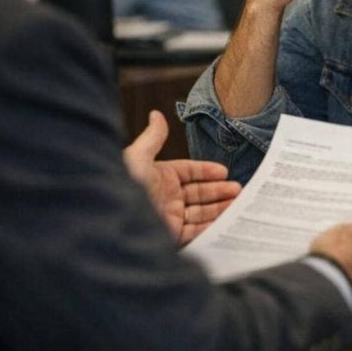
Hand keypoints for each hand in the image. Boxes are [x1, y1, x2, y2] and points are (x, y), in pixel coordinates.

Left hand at [123, 111, 241, 244]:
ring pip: (201, 212)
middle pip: (198, 193)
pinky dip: (213, 226)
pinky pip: (197, 231)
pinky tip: (227, 220)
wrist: (113, 222)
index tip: (224, 171)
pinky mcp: (171, 236)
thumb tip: (156, 114)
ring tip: (238, 203)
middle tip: (238, 189)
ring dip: (220, 207)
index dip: (206, 171)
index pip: (188, 172)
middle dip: (219, 190)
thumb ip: (153, 137)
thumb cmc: (123, 186)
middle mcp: (165, 197)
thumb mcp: (139, 156)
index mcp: (159, 177)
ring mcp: (169, 217)